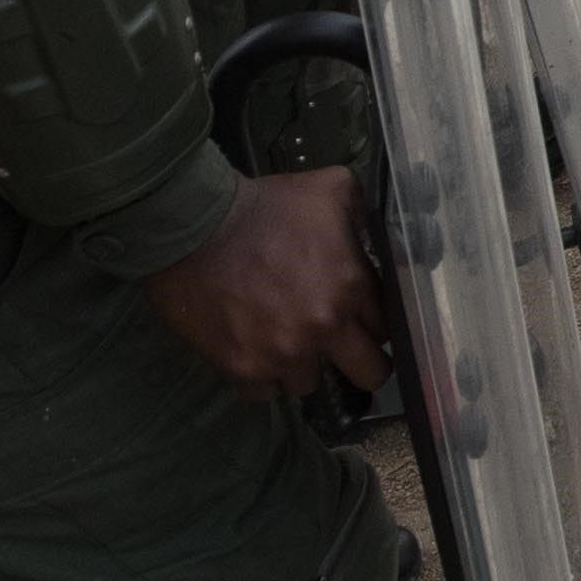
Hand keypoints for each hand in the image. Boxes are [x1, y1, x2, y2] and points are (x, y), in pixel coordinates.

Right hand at [141, 165, 392, 395]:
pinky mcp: (244, 370)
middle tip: (338, 348)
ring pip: (310, 383)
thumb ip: (362, 211)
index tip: (358, 320)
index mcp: (351, 288)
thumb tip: (372, 229)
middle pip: (370, 373)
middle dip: (359, 361)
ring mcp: (284, 355)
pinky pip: (265, 392)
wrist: (193, 227)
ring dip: (301, 366)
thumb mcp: (329, 188)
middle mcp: (325, 329)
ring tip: (282, 340)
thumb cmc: (263, 206)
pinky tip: (253, 350)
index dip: (372, 323)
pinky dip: (262, 376)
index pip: (386, 327)